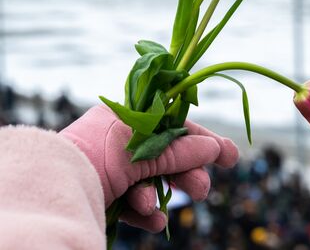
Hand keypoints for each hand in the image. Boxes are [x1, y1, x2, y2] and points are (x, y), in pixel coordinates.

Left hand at [60, 105, 238, 232]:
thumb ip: (180, 151)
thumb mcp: (144, 150)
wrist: (53, 186)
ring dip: (162, 194)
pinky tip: (150, 219)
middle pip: (167, 156)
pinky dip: (144, 210)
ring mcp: (113, 168)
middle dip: (187, 174)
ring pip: (153, 180)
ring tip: (162, 209)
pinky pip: (134, 200)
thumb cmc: (97, 156)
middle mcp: (121, 140)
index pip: (175, 125)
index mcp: (128, 117)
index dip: (203, 140)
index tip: (229, 157)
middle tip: (202, 190)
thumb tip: (214, 150)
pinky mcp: (105, 193)